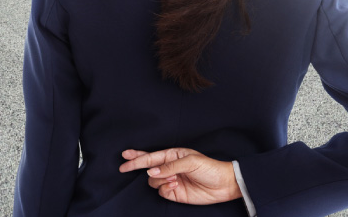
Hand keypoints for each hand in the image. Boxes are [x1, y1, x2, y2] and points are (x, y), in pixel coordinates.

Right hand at [118, 147, 242, 204]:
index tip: (125, 157)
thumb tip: (152, 170)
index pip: (151, 155)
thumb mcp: (191, 162)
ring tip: (173, 178)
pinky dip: (165, 188)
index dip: (137, 156)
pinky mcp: (174, 192)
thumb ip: (170, 166)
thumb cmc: (210, 168)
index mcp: (173, 155)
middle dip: (135, 165)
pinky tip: (175, 185)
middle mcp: (170, 167)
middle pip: (147, 166)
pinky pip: (161, 191)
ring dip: (159, 179)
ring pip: (153, 180)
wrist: (223, 185)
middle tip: (123, 167)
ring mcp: (171, 180)